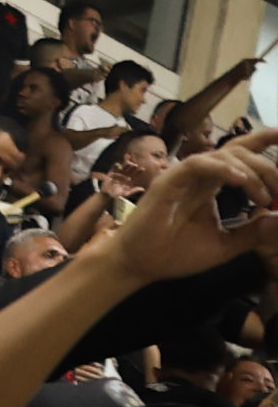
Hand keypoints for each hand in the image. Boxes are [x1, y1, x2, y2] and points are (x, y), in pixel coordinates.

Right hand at [111, 131, 277, 284]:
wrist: (142, 265)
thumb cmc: (177, 253)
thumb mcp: (225, 245)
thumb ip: (252, 232)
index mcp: (211, 185)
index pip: (239, 155)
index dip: (261, 141)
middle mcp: (199, 175)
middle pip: (237, 152)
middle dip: (265, 166)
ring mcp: (184, 176)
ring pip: (222, 155)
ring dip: (249, 171)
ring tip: (263, 195)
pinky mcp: (169, 181)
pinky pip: (198, 166)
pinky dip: (222, 169)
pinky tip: (240, 181)